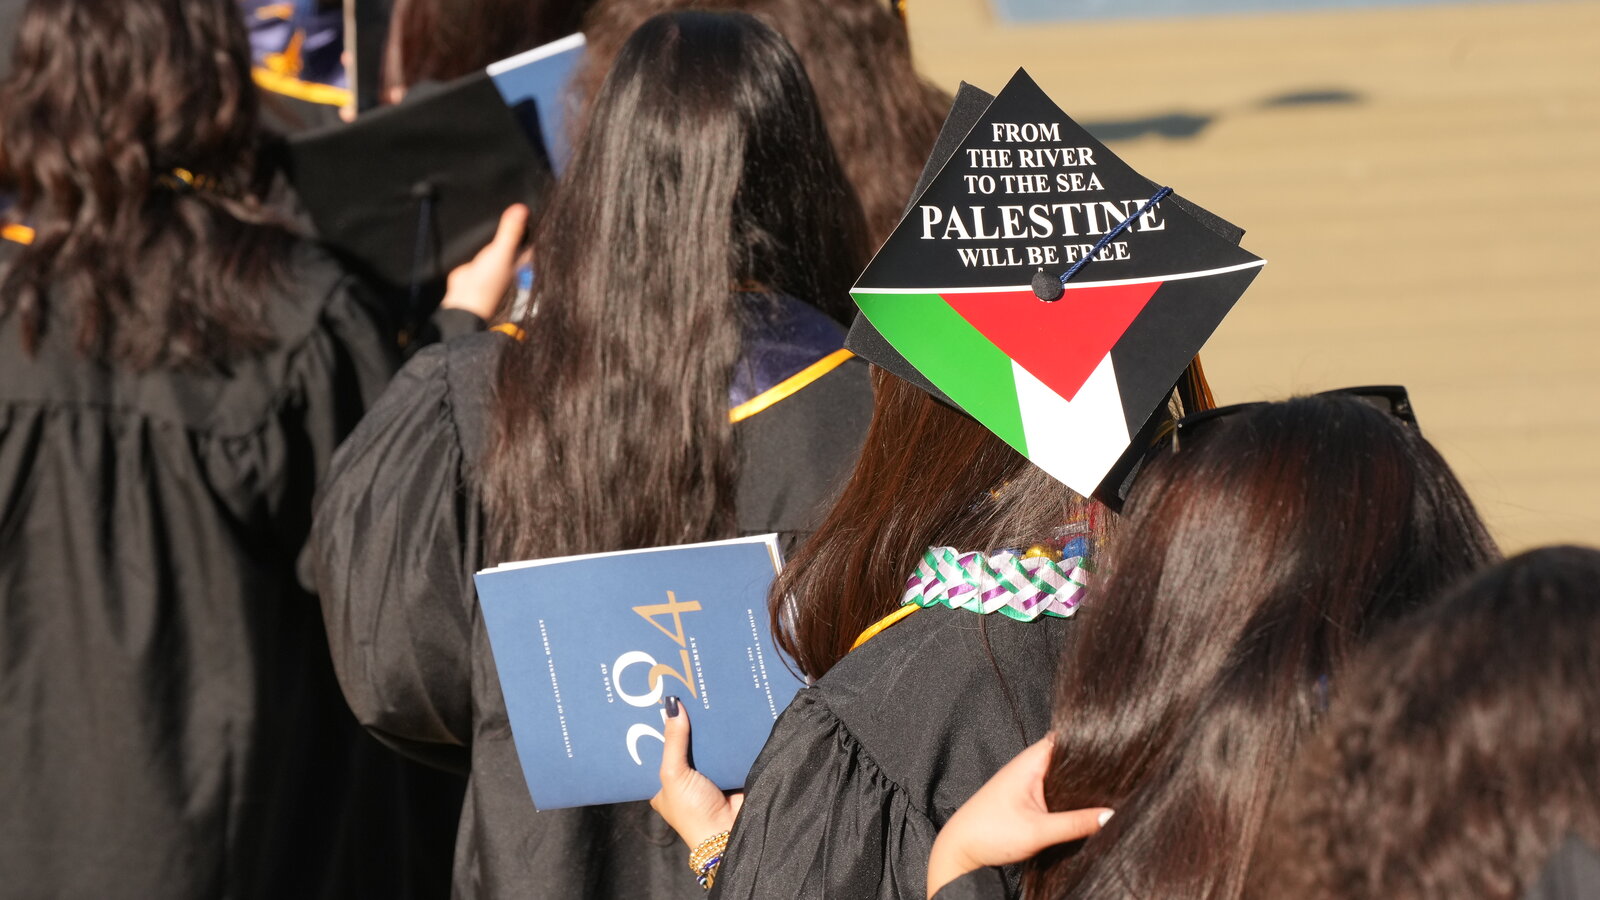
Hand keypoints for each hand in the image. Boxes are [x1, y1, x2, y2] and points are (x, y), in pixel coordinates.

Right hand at [440, 204, 528, 320]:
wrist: (464, 298)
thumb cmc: (489, 281)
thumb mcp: (502, 252)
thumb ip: (511, 231)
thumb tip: (522, 208)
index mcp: (524, 257)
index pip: (534, 235)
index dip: (535, 220)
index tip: (537, 200)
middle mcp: (513, 256)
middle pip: (518, 233)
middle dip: (517, 219)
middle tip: (516, 194)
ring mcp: (498, 256)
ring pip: (502, 235)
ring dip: (501, 224)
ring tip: (501, 197)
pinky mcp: (482, 256)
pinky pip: (487, 240)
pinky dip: (486, 231)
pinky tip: (482, 214)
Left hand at [650, 696, 743, 849]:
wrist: (729, 831)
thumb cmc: (692, 812)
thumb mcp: (674, 775)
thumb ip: (673, 741)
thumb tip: (672, 705)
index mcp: (663, 784)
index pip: (655, 750)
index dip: (653, 728)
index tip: (652, 701)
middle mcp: (683, 777)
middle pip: (680, 742)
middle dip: (681, 721)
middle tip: (678, 688)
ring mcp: (707, 773)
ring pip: (703, 742)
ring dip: (704, 724)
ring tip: (699, 691)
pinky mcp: (728, 769)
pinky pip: (724, 745)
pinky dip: (725, 731)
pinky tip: (722, 708)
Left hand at [926, 738, 1111, 898]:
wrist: (959, 851)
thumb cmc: (988, 834)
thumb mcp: (1039, 831)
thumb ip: (1077, 824)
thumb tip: (1112, 815)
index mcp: (1031, 761)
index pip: (1069, 737)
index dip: (1094, 740)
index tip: (1121, 747)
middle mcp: (1030, 766)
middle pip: (1070, 757)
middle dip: (1093, 764)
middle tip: (1124, 772)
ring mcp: (1029, 782)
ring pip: (1064, 776)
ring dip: (1082, 783)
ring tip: (1112, 788)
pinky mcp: (1029, 799)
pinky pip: (1057, 791)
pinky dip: (1072, 796)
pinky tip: (1087, 806)